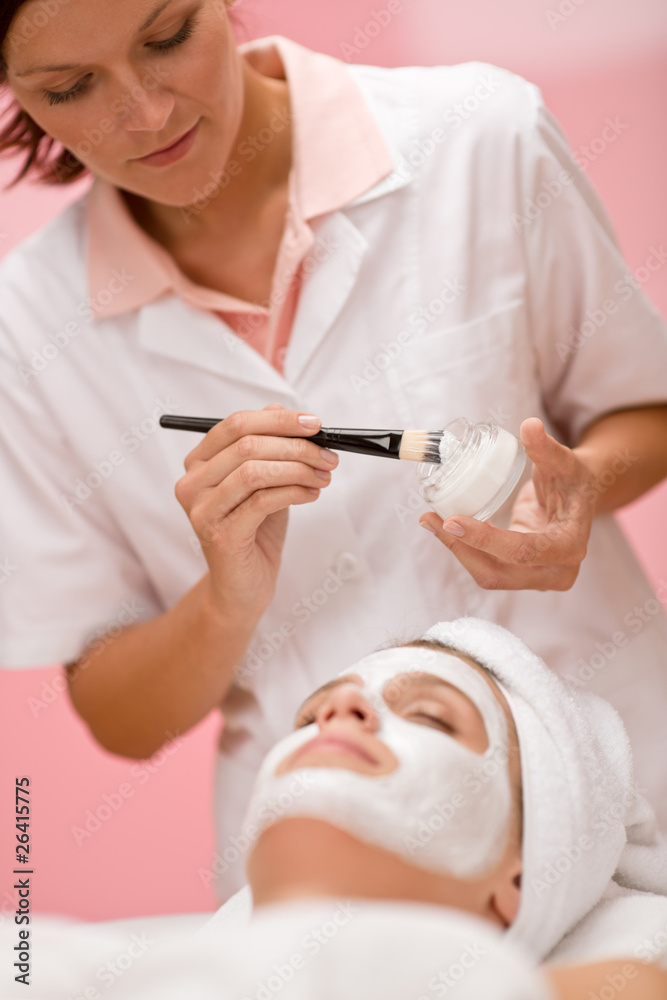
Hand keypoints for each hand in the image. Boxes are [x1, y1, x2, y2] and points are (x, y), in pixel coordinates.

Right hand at [175, 404, 337, 617]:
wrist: (242, 588)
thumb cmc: (254, 532)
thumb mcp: (264, 483)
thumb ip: (268, 447)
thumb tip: (281, 408)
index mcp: (198, 463)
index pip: (236, 424)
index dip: (278, 420)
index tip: (315, 424)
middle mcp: (192, 484)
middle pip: (247, 445)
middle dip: (296, 446)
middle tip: (328, 455)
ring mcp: (202, 510)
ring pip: (255, 471)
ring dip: (299, 469)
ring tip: (323, 476)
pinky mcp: (220, 534)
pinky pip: (263, 500)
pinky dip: (295, 492)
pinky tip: (312, 493)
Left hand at [418, 418, 596, 590]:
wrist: (580, 497)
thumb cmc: (573, 479)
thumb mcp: (564, 461)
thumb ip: (545, 447)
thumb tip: (530, 426)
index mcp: (570, 546)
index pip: (523, 551)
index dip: (486, 540)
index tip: (453, 520)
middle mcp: (556, 571)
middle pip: (499, 573)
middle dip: (462, 549)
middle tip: (433, 520)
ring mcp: (538, 577)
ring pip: (488, 575)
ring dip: (457, 551)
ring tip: (431, 521)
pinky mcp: (521, 573)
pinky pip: (487, 568)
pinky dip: (463, 550)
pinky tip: (443, 528)